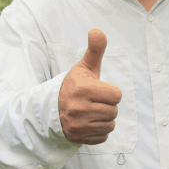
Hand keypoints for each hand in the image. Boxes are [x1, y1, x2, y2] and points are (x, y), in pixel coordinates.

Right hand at [58, 29, 122, 143]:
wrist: (51, 108)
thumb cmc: (73, 85)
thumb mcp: (84, 67)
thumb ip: (95, 49)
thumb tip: (97, 30)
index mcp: (84, 89)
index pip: (117, 95)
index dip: (110, 92)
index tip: (98, 90)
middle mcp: (80, 109)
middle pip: (114, 111)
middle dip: (107, 106)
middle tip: (93, 102)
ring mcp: (78, 125)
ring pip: (110, 124)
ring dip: (104, 119)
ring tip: (91, 111)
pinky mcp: (78, 138)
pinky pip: (103, 137)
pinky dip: (99, 131)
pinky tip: (88, 122)